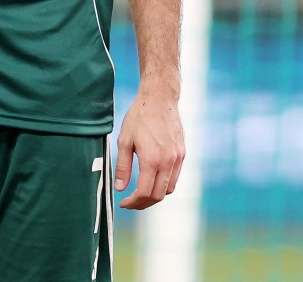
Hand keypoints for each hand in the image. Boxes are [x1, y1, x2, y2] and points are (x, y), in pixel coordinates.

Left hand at [113, 88, 183, 209]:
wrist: (160, 99)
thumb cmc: (139, 117)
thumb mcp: (124, 140)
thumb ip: (123, 166)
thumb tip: (120, 188)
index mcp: (152, 159)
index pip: (145, 192)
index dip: (133, 202)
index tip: (123, 203)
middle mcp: (168, 162)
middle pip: (158, 195)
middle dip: (143, 203)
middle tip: (131, 202)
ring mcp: (178, 158)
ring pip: (169, 189)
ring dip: (155, 195)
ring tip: (140, 193)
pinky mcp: (182, 154)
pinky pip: (175, 177)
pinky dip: (164, 184)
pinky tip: (152, 180)